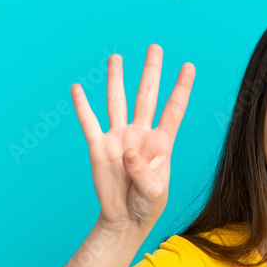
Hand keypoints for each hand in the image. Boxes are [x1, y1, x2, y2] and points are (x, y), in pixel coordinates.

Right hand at [70, 44, 194, 231]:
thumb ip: (145, 173)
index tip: (189, 66)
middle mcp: (140, 134)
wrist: (125, 219)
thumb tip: (128, 151)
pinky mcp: (98, 148)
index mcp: (161, 143)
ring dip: (116, 79)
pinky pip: (88, 123)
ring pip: (117, 102)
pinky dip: (82, 105)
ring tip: (116, 57)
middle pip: (146, 96)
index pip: (173, 109)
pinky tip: (77, 88)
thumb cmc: (147, 205)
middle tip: (155, 47)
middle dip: (151, 71)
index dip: (182, 88)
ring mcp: (118, 138)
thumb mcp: (154, 193)